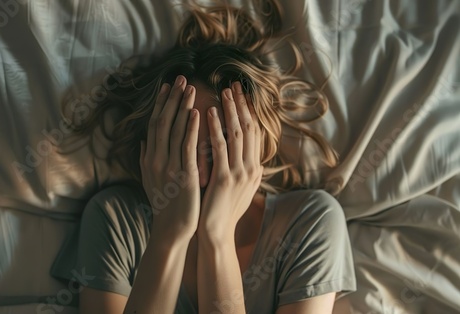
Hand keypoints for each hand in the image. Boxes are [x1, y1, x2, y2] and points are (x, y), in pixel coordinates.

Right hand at [140, 75, 200, 240]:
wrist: (171, 229)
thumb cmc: (164, 204)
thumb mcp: (150, 180)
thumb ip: (145, 160)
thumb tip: (143, 142)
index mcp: (149, 159)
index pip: (154, 125)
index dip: (160, 104)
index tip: (166, 86)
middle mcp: (156, 159)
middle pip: (163, 122)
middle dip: (171, 99)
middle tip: (179, 78)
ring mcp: (169, 166)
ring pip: (175, 130)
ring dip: (182, 107)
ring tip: (189, 88)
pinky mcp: (184, 175)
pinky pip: (187, 147)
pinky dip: (191, 129)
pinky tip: (197, 113)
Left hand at [198, 81, 262, 241]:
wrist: (216, 232)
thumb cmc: (224, 209)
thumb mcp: (241, 188)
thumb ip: (246, 171)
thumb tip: (253, 159)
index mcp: (255, 168)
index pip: (255, 133)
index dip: (249, 112)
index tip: (242, 94)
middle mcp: (252, 168)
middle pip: (250, 128)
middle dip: (242, 105)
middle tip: (235, 85)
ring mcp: (240, 173)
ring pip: (238, 133)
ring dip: (231, 110)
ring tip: (223, 92)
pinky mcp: (225, 178)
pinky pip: (221, 147)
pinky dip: (216, 127)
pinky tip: (209, 112)